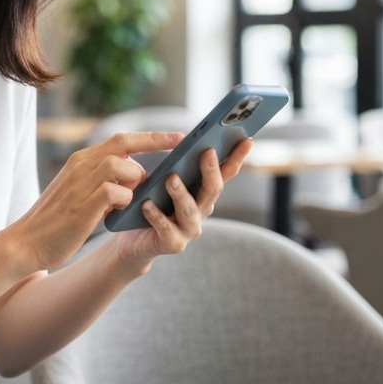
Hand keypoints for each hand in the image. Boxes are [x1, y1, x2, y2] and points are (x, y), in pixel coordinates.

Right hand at [7, 131, 183, 271]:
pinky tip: (118, 212)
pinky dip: (124, 200)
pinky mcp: (81, 205)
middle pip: (123, 142)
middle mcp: (80, 165)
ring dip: (133, 179)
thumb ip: (105, 180)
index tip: (176, 136)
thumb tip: (137, 176)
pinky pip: (114, 192)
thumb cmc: (57, 220)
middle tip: (179, 144)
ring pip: (119, 164)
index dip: (149, 137)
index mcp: (81, 160)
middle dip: (155, 141)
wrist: (26, 243)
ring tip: (130, 197)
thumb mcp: (81, 192)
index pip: (120, 139)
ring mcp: (80, 184)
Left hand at [112, 139, 252, 267]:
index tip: (246, 141)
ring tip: (171, 178)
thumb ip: (177, 166)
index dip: (237, 158)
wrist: (136, 240)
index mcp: (204, 193)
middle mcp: (202, 211)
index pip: (225, 173)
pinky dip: (156, 216)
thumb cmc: (151, 204)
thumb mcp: (164, 181)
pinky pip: (166, 228)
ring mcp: (189, 229)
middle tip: (207, 151)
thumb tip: (183, 140)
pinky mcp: (173, 243)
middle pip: (212, 190)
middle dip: (211, 171)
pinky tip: (147, 204)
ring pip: (190, 210)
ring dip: (181, 194)